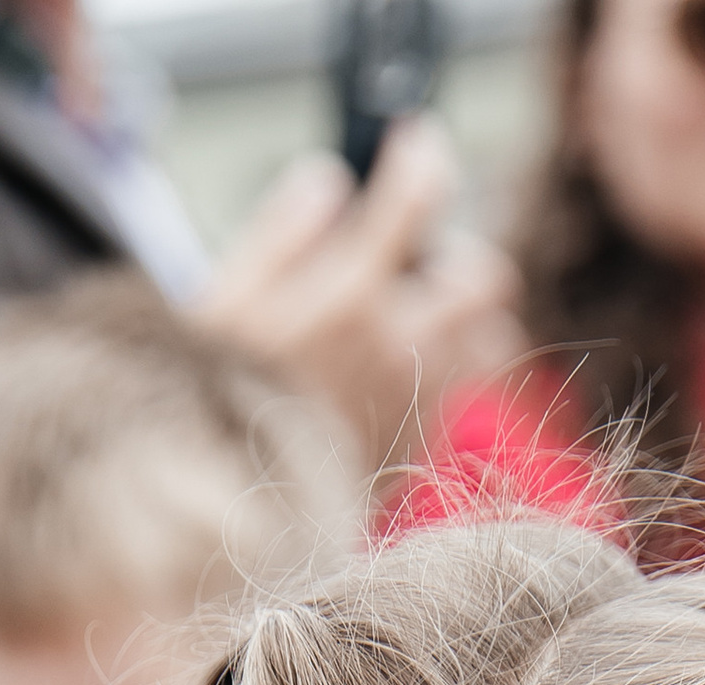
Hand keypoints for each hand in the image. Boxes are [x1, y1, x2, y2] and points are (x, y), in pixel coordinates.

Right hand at [201, 118, 518, 478]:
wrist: (235, 518)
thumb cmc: (214, 404)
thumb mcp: (223, 303)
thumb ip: (280, 232)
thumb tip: (329, 181)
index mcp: (351, 295)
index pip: (418, 195)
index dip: (421, 156)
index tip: (413, 146)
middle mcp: (401, 345)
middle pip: (483, 275)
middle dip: (454, 255)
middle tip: (413, 258)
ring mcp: (419, 398)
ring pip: (490, 335)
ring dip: (465, 314)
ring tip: (416, 314)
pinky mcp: (418, 444)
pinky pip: (464, 387)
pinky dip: (450, 363)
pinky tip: (401, 364)